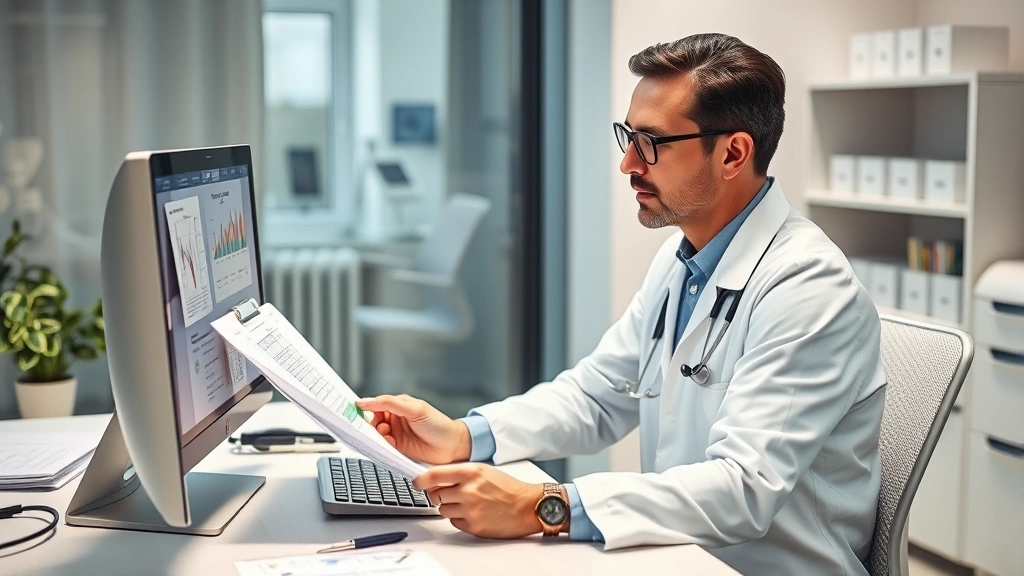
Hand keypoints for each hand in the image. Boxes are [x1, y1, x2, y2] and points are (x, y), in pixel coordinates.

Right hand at [356, 394, 471, 464]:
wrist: (453, 447)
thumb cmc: (438, 424)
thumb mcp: (414, 409)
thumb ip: (389, 403)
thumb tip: (365, 401)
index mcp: (399, 405)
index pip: (376, 404)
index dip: (366, 406)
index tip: (354, 409)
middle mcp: (396, 419)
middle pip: (373, 420)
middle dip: (369, 422)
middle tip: (370, 424)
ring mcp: (396, 434)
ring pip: (376, 434)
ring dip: (377, 434)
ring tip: (385, 433)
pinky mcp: (398, 448)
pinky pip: (383, 446)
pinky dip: (383, 444)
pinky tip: (390, 442)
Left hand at [414, 463, 544, 538]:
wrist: (528, 507)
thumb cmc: (508, 488)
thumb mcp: (484, 470)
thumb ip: (460, 473)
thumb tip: (436, 478)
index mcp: (472, 472)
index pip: (435, 475)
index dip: (422, 480)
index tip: (417, 482)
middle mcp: (469, 490)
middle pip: (436, 494)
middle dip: (439, 494)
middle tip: (450, 493)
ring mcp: (470, 510)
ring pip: (442, 509)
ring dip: (450, 507)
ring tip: (467, 504)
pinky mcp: (473, 526)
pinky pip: (453, 522)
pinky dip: (459, 518)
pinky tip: (473, 513)